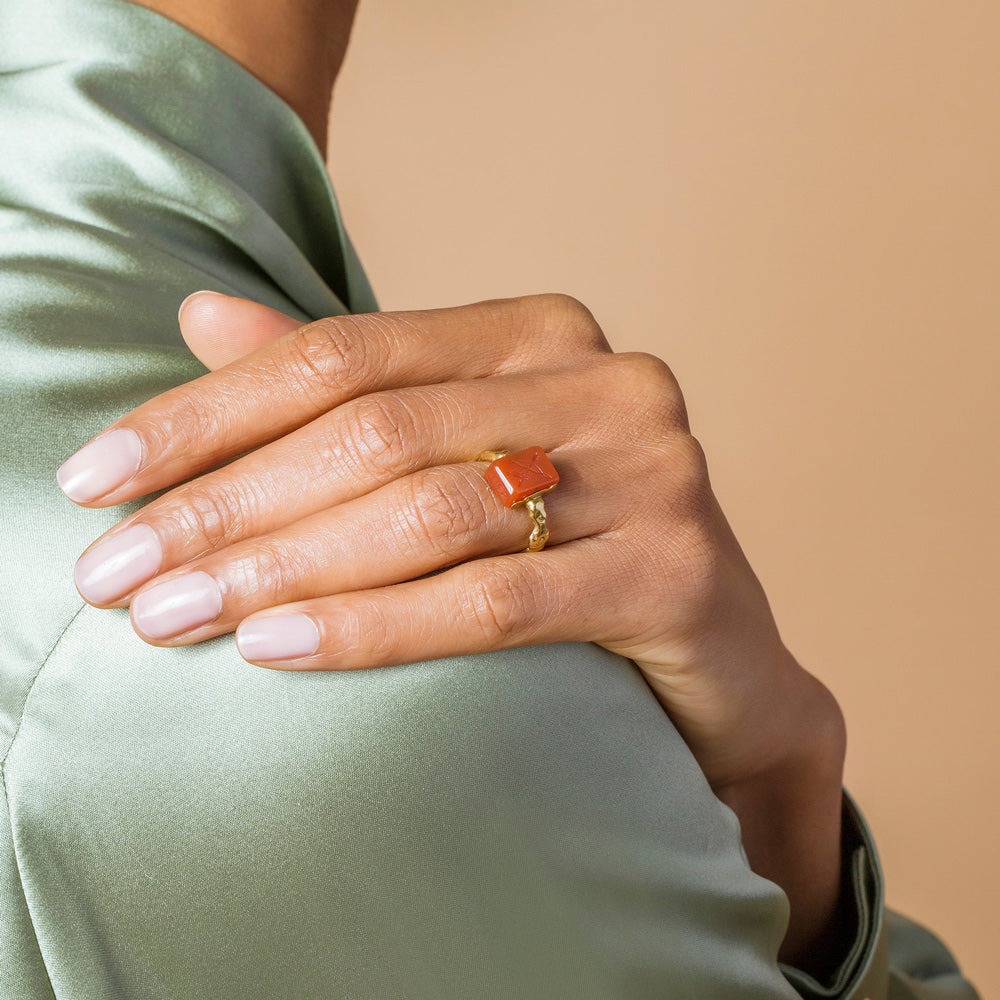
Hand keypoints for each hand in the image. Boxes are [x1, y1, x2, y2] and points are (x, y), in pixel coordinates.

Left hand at [58, 291, 845, 965]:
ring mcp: (652, 468)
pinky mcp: (674, 568)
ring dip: (282, 568)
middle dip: (228, 504)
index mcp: (542, 332)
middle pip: (377, 429)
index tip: (99, 479)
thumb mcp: (457, 457)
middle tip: (120, 572)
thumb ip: (348, 389)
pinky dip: (375, 626)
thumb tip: (202, 317)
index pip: (344, 350)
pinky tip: (276, 650)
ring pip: (429, 512)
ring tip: (174, 618)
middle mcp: (604, 378)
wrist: (719, 656)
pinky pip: (495, 600)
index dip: (208, 413)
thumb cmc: (572, 549)